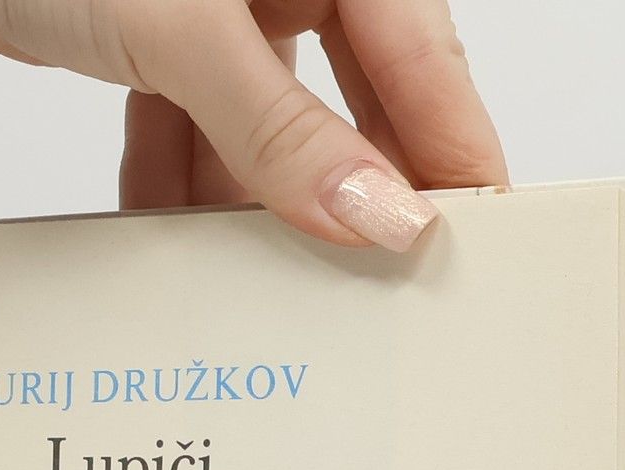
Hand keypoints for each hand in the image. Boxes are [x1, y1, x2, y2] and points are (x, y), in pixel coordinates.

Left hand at [0, 0, 505, 250]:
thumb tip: (376, 215)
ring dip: (253, 205)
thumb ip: (280, 130)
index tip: (465, 245)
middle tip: (373, 287)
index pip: (424, 60)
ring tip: (265, 287)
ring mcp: (223, 7)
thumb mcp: (188, 35)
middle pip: (353, 100)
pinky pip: (193, 126)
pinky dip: (180, 183)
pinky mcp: (160, 37)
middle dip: (348, 192)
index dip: (450, 154)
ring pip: (266, 126)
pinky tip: (172, 240)